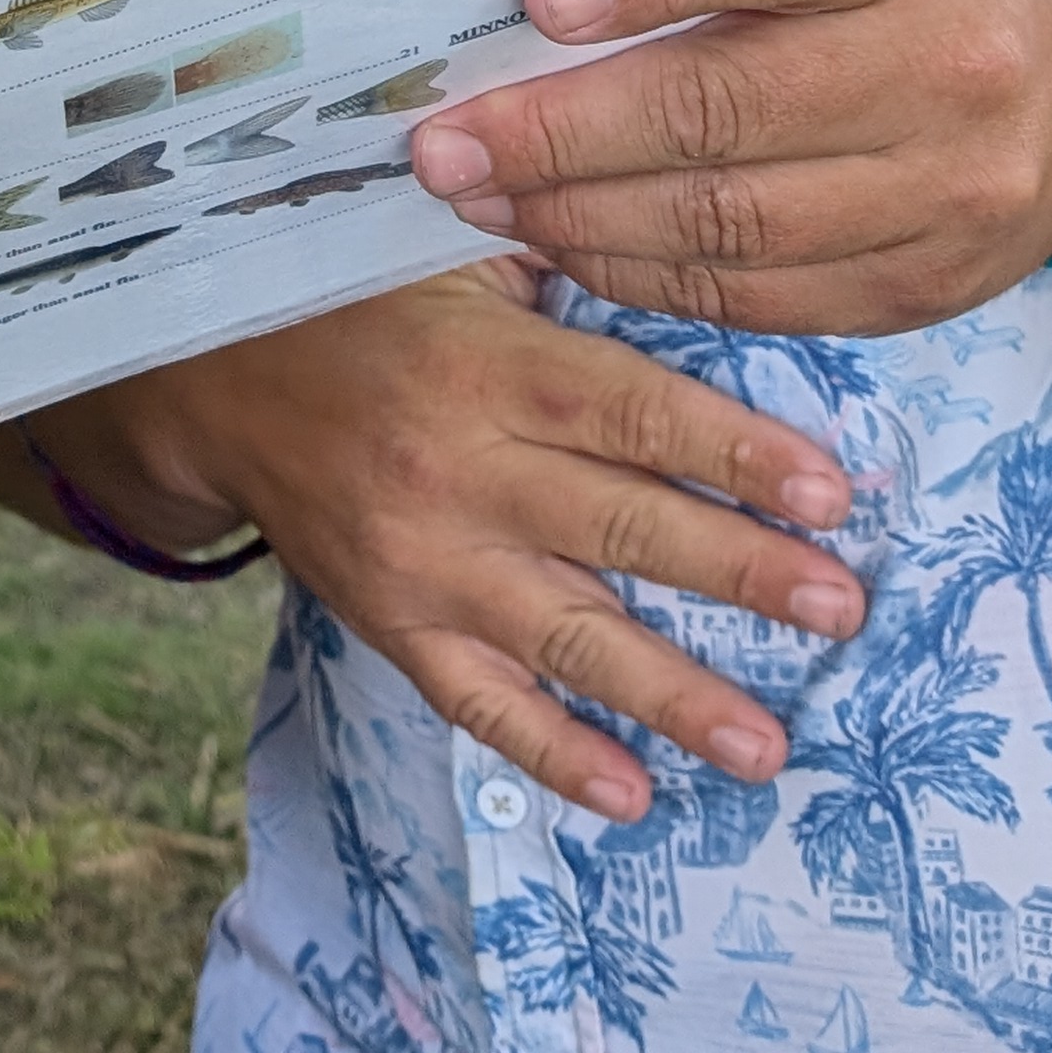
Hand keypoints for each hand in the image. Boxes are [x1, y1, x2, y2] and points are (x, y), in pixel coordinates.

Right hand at [0, 263, 864, 816]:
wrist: (210, 377)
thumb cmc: (359, 303)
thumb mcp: (449, 256)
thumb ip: (560, 269)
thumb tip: (695, 260)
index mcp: (487, 367)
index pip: (629, 411)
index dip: (733, 452)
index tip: (830, 494)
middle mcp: (459, 470)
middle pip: (617, 528)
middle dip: (738, 573)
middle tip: (840, 610)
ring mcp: (422, 559)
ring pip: (562, 636)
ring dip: (672, 695)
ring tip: (768, 746)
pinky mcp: (391, 622)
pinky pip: (476, 701)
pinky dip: (551, 754)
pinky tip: (630, 796)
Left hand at [407, 0, 1051, 333]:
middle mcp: (956, 59)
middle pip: (729, 105)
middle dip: (562, 130)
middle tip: (447, 138)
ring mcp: (955, 184)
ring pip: (735, 219)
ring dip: (583, 214)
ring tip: (481, 194)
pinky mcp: (936, 278)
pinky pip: (766, 293)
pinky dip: (650, 273)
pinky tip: (569, 241)